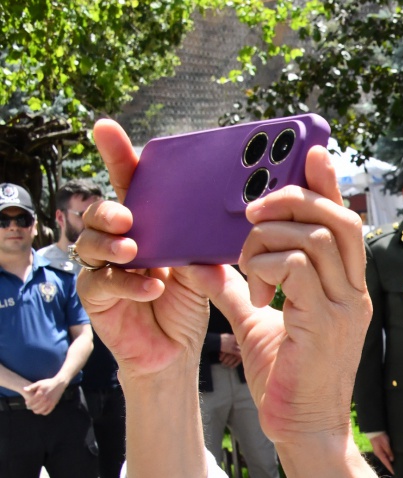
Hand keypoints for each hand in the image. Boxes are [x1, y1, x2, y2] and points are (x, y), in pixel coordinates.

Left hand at [21, 375, 66, 414]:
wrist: (59, 383)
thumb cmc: (48, 383)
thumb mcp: (39, 383)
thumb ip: (31, 387)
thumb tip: (24, 389)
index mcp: (40, 394)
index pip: (31, 402)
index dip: (28, 403)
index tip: (26, 403)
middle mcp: (45, 399)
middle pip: (35, 407)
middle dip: (31, 408)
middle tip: (30, 407)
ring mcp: (50, 402)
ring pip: (41, 411)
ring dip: (36, 411)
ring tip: (35, 409)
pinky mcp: (54, 404)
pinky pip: (47, 411)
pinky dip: (43, 412)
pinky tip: (42, 410)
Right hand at [73, 120, 218, 379]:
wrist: (178, 350)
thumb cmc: (189, 301)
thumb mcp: (205, 264)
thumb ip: (209, 240)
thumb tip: (236, 211)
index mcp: (146, 224)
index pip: (129, 183)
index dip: (117, 154)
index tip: (107, 127)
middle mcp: (118, 239)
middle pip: (100, 210)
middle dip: (109, 208)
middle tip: (128, 215)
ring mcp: (103, 266)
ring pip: (90, 242)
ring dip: (111, 243)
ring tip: (133, 250)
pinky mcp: (97, 297)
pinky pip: (102, 282)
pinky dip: (127, 283)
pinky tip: (151, 287)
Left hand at [204, 145, 367, 456]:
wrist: (303, 431)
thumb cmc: (288, 382)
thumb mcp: (259, 325)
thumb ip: (237, 291)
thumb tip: (202, 262)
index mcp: (346, 288)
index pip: (346, 221)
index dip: (328, 184)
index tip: (310, 153)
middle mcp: (354, 293)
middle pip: (338, 218)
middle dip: (293, 199)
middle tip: (254, 207)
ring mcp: (345, 308)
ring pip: (315, 237)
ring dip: (269, 238)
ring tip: (247, 263)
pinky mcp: (325, 324)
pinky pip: (296, 268)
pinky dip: (265, 266)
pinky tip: (254, 289)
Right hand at [368, 432, 394, 473]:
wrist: (374, 430)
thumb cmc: (380, 437)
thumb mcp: (386, 444)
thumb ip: (389, 451)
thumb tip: (392, 459)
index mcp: (380, 454)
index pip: (386, 463)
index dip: (390, 468)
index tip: (395, 473)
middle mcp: (379, 453)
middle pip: (386, 461)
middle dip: (391, 466)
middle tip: (397, 470)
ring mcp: (379, 451)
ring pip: (386, 458)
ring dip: (390, 461)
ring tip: (396, 465)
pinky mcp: (380, 448)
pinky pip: (385, 454)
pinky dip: (389, 457)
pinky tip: (392, 458)